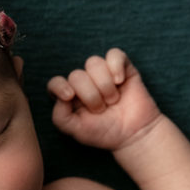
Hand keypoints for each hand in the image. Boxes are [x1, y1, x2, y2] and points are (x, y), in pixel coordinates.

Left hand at [47, 49, 161, 151]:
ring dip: (104, 85)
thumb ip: (60, 117)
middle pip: (76, 75)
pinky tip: (120, 81)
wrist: (135, 134)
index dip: (59, 86)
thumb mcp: (77, 131)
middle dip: (90, 95)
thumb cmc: (105, 132)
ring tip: (113, 100)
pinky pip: (114, 54)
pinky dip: (116, 66)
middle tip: (101, 109)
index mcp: (70, 96)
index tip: (69, 96)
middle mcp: (84, 82)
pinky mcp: (122, 68)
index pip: (55, 82)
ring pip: (93, 62)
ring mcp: (103, 73)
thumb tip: (61, 97)